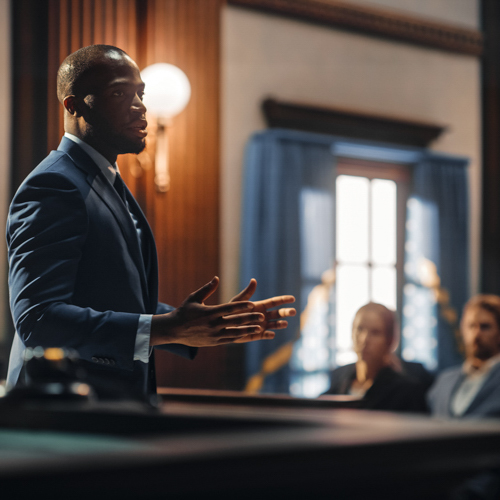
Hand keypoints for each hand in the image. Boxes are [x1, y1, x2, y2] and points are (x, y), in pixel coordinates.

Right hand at [150, 277, 265, 346]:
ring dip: (248, 329)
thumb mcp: (193, 298)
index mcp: (209, 312)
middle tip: (262, 316)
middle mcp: (213, 324)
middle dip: (250, 318)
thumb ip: (207, 289)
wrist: (173, 330)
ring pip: (235, 332)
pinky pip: (229, 340)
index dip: (241, 306)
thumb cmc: (184, 311)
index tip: (252, 304)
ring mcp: (214, 334)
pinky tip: (248, 334)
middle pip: (235, 321)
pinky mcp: (213, 342)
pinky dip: (239, 337)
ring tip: (259, 327)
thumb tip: (216, 278)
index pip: (228, 308)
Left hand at [230, 279, 295, 342]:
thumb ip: (247, 293)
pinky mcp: (256, 335)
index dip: (283, 300)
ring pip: (274, 325)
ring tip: (284, 323)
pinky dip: (268, 335)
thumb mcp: (238, 301)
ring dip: (280, 324)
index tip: (292, 298)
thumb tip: (254, 280)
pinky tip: (271, 334)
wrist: (223, 325)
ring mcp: (261, 326)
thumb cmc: (229, 311)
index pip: (275, 302)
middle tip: (293, 312)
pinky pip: (264, 335)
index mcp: (260, 306)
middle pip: (278, 314)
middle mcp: (263, 316)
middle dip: (285, 312)